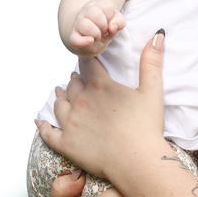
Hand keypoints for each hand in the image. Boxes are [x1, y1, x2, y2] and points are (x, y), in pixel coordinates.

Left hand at [36, 32, 166, 181]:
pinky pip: (47, 132)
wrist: (137, 162)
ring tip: (60, 93)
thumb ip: (151, 62)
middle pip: (72, 84)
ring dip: (60, 97)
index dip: (87, 60)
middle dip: (75, 80)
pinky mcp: (66, 144)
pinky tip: (40, 120)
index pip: (87, 65)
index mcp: (100, 86)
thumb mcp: (152, 90)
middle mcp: (80, 101)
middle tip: (77, 79)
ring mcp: (70, 123)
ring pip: (59, 104)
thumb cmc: (146, 127)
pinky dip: (42, 125)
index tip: (88, 60)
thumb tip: (157, 34)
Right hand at [69, 0, 125, 55]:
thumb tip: (112, 28)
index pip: (107, 7)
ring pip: (85, 25)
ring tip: (97, 37)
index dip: (111, 18)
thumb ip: (119, 22)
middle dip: (104, 25)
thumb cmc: (106, 28)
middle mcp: (85, 12)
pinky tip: (91, 41)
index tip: (109, 23)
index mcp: (98, 5)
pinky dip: (84, 42)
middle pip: (95, 14)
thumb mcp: (117, 23)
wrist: (93, 41)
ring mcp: (78, 24)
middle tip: (103, 31)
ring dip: (96, 34)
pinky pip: (75, 40)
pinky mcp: (74, 37)